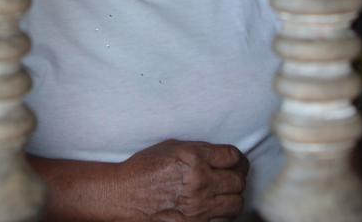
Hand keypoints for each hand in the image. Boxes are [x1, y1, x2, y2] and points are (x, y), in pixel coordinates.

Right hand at [117, 139, 248, 220]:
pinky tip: (215, 208)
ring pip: (236, 203)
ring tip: (225, 194)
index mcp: (195, 158)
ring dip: (233, 197)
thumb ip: (198, 150)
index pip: (233, 156)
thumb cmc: (144, 168)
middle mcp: (200, 182)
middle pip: (238, 180)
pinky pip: (223, 221)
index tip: (235, 161)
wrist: (124, 195)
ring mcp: (199, 206)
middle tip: (232, 177)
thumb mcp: (171, 147)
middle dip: (237, 177)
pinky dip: (224, 214)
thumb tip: (219, 156)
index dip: (237, 158)